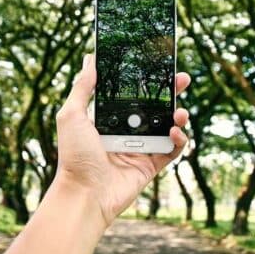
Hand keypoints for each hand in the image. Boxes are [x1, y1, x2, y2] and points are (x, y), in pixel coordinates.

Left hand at [55, 54, 190, 226]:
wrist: (84, 194)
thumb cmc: (74, 156)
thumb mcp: (71, 115)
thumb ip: (82, 87)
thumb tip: (90, 59)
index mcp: (110, 118)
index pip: (132, 93)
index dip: (146, 80)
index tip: (157, 65)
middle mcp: (127, 130)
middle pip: (155, 107)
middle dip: (171, 92)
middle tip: (182, 79)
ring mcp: (140, 147)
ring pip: (167, 126)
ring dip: (179, 115)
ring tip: (180, 111)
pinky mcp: (151, 164)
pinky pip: (172, 149)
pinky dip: (179, 140)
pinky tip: (174, 132)